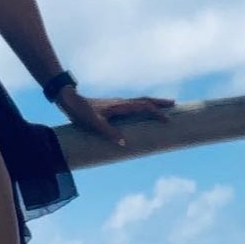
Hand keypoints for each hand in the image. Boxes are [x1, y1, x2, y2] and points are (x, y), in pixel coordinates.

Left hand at [57, 91, 174, 146]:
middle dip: (160, 103)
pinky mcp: (112, 106)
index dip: (157, 112)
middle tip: (175, 105)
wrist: (69, 101)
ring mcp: (117, 103)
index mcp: (120, 106)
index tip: (168, 120)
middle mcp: (121, 103)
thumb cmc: (81, 113)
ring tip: (162, 107)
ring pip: (139, 101)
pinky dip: (142, 106)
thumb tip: (124, 143)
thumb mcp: (94, 125)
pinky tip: (141, 112)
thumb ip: (109, 133)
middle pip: (145, 100)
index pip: (144, 107)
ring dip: (152, 103)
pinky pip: (132, 105)